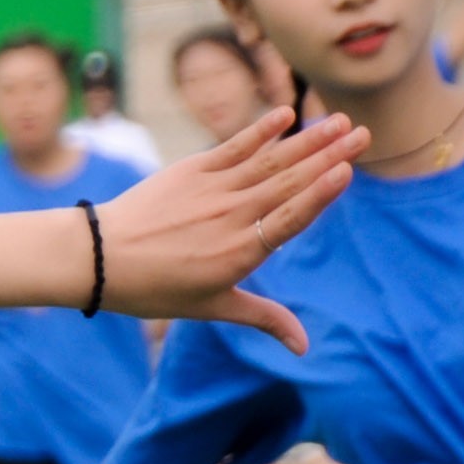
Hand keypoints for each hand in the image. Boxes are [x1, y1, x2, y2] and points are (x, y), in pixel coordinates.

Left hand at [107, 108, 365, 346]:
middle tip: (364, 133)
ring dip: (307, 139)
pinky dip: (259, 130)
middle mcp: (231, 216)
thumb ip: (264, 318)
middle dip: (329, 155)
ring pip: (268, 160)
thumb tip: (303, 349)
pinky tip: (285, 114)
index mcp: (241, 252)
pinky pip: (232, 147)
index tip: (346, 170)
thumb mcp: (213, 308)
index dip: (319, 193)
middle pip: (289, 182)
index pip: (290, 218)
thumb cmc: (156, 289)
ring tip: (341, 121)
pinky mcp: (191, 171)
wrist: (100, 258)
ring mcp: (211, 190)